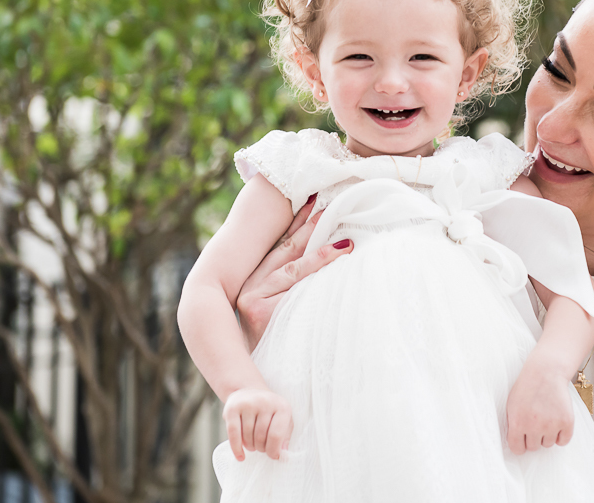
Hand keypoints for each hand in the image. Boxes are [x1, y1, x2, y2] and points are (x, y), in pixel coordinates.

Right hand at [223, 387, 292, 460]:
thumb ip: (285, 437)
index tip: (273, 456)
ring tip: (252, 445)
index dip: (274, 450)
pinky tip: (240, 456)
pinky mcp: (232, 408)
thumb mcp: (283, 419)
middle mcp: (265, 402)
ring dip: (250, 447)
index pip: (276, 435)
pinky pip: (233, 433)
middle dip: (261, 448)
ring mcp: (248, 403)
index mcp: (282, 406)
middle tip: (261, 448)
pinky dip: (236, 448)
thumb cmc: (269, 411)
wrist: (249, 391)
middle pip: (260, 437)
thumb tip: (283, 456)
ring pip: (247, 436)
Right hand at [236, 195, 352, 350]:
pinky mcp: (260, 313)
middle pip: (286, 251)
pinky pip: (297, 286)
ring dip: (321, 250)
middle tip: (330, 205)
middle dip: (308, 227)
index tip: (312, 203)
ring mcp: (252, 301)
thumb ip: (298, 290)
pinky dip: (318, 269)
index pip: (279, 248)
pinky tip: (338, 257)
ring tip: (345, 238)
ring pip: (293, 267)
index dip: (297, 225)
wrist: (268, 391)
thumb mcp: (288, 317)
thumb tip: (330, 259)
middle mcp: (248, 290)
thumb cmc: (285, 354)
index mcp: (253, 286)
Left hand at [505, 360, 575, 454]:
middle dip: (533, 438)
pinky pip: (563, 441)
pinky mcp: (566, 421)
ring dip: (547, 435)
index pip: (517, 449)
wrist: (546, 372)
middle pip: (534, 448)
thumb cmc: (527, 388)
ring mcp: (551, 425)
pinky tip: (556, 423)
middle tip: (535, 423)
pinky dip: (561, 435)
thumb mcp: (511, 405)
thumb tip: (515, 443)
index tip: (522, 440)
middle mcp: (534, 427)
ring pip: (548, 444)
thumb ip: (513, 425)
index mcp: (518, 423)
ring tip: (546, 417)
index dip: (519, 445)